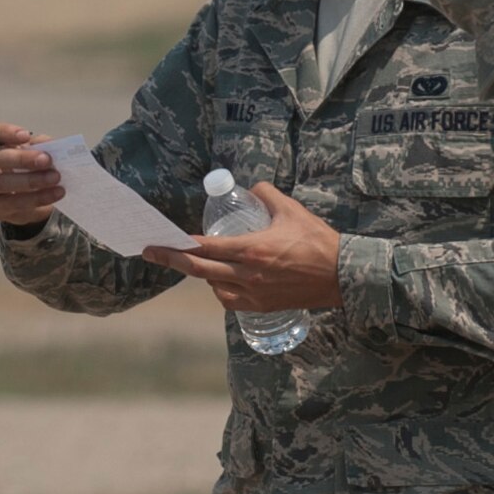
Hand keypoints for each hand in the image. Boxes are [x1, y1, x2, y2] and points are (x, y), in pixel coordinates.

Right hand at [0, 119, 61, 225]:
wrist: (19, 196)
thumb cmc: (20, 165)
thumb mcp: (28, 150)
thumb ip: (37, 144)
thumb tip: (49, 146)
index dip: (1, 131)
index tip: (26, 135)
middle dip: (21, 159)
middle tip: (46, 160)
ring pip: (1, 184)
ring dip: (32, 180)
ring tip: (55, 177)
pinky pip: (13, 204)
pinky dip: (37, 198)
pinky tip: (55, 193)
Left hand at [142, 183, 342, 310]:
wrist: (342, 276)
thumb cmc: (317, 241)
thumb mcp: (290, 209)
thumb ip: (266, 194)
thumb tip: (252, 188)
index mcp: (251, 249)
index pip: (205, 247)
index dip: (178, 244)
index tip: (159, 241)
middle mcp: (247, 274)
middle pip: (199, 270)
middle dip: (172, 259)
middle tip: (151, 252)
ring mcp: (253, 293)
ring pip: (214, 286)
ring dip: (202, 274)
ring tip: (198, 261)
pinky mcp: (262, 306)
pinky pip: (230, 301)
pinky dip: (220, 290)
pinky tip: (221, 281)